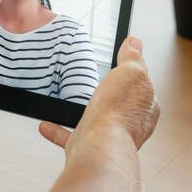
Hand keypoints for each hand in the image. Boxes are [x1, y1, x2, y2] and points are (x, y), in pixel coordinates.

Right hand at [38, 35, 158, 158]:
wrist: (98, 149)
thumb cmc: (117, 112)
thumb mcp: (131, 72)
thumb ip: (133, 58)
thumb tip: (135, 42)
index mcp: (145, 107)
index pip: (142, 85)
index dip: (132, 72)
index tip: (120, 63)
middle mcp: (129, 126)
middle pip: (120, 104)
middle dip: (109, 94)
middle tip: (95, 81)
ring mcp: (107, 137)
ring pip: (95, 121)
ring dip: (82, 111)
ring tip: (69, 98)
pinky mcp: (86, 147)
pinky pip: (69, 136)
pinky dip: (57, 130)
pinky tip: (46, 123)